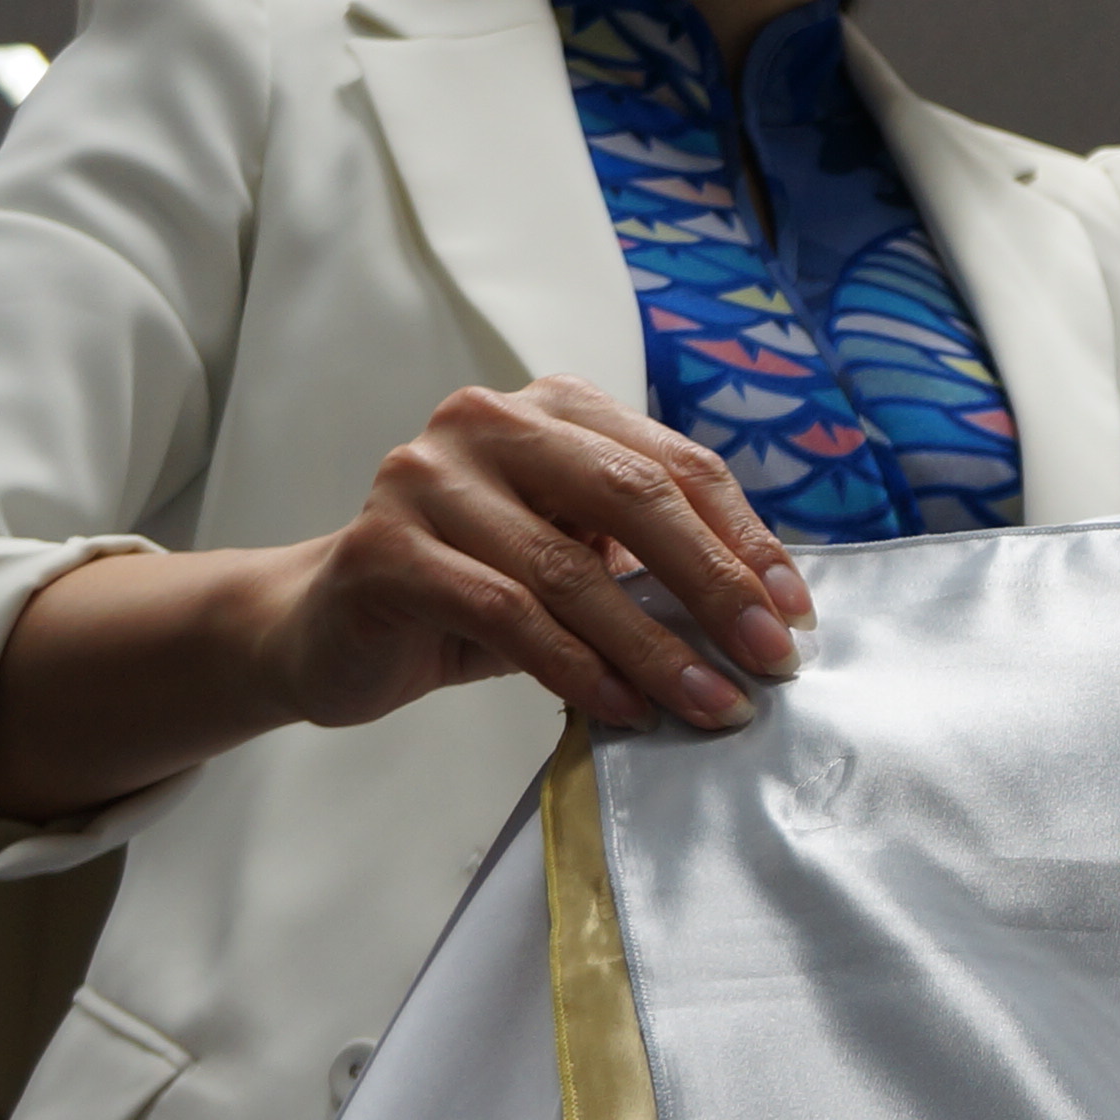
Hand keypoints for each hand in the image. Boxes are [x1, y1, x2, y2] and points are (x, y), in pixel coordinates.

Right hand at [0, 377, 811, 824]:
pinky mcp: (385, 550)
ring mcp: (427, 478)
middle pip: (634, 499)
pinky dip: (579, 669)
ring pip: (572, 571)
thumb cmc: (473, 591)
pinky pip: (507, 615)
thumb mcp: (573, 558)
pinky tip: (627, 711)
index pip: (674, 465)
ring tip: (713, 706)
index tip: (796, 613)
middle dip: (716, 588)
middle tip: (771, 660)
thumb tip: (771, 609)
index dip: (745, 540)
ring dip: (656, 649)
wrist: (323, 627)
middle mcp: (488, 421)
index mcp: (553, 408)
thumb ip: (649, 558)